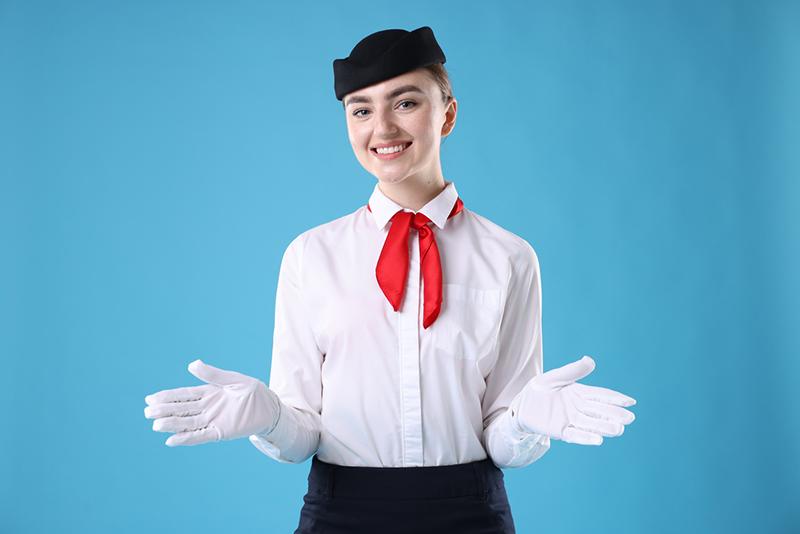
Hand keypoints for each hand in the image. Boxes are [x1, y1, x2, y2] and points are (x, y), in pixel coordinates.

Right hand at [144, 359, 279, 446]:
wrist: (270, 408)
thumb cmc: (253, 392)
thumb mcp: (233, 379)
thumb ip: (213, 375)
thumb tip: (191, 364)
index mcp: (208, 393)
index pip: (183, 394)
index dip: (166, 396)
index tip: (149, 398)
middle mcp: (206, 408)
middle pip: (181, 409)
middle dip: (164, 410)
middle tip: (147, 412)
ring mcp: (212, 421)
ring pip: (187, 423)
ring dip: (172, 424)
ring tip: (156, 425)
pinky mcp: (220, 432)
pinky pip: (200, 436)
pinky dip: (187, 438)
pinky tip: (172, 440)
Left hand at [514, 355, 635, 444]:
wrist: (521, 405)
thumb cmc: (539, 389)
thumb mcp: (554, 377)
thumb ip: (572, 371)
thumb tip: (590, 360)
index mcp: (580, 393)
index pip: (601, 395)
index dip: (616, 399)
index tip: (631, 402)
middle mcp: (579, 408)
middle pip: (600, 411)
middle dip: (614, 414)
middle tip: (630, 418)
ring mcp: (571, 420)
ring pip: (591, 424)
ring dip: (604, 427)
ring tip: (619, 429)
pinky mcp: (560, 431)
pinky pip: (575, 435)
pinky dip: (586, 437)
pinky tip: (598, 440)